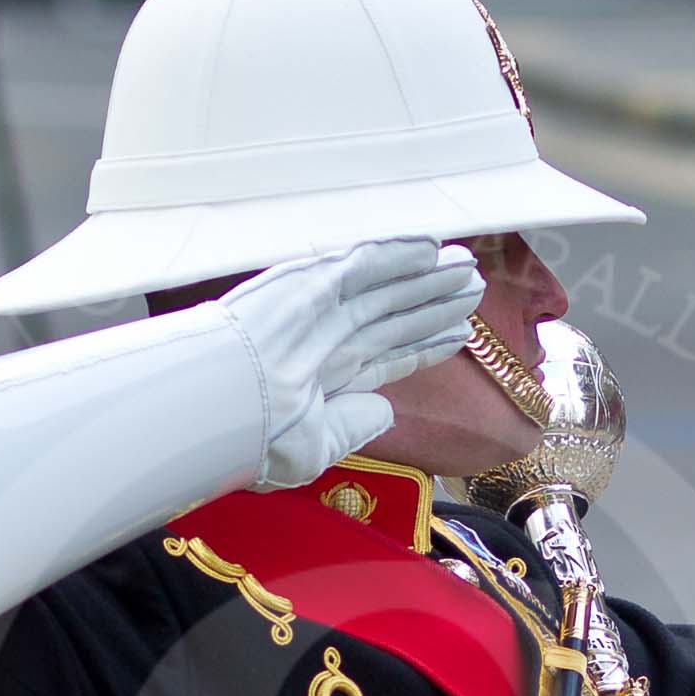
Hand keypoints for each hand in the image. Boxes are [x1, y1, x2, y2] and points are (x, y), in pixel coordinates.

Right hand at [218, 238, 483, 490]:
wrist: (221, 409)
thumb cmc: (256, 438)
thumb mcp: (316, 447)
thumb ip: (356, 427)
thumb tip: (386, 410)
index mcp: (327, 377)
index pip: (387, 355)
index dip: (423, 344)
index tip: (457, 335)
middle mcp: (328, 338)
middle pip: (394, 317)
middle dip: (433, 304)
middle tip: (473, 288)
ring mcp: (320, 308)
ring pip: (387, 288)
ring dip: (427, 277)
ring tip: (466, 268)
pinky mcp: (312, 282)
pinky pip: (364, 262)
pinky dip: (398, 253)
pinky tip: (430, 248)